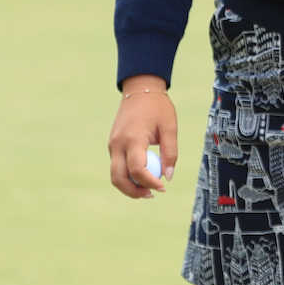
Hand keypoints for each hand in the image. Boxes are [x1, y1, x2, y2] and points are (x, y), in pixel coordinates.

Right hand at [108, 75, 177, 198]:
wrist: (140, 89)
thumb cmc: (158, 107)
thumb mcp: (170, 126)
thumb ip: (170, 152)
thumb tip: (168, 177)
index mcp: (133, 138)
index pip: (138, 169)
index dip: (149, 182)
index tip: (163, 188)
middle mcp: (118, 144)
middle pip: (119, 178)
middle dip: (134, 191)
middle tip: (151, 195)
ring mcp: (112, 145)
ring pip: (115, 175)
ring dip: (129, 186)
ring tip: (147, 189)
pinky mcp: (112, 144)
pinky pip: (116, 166)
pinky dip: (127, 174)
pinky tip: (142, 175)